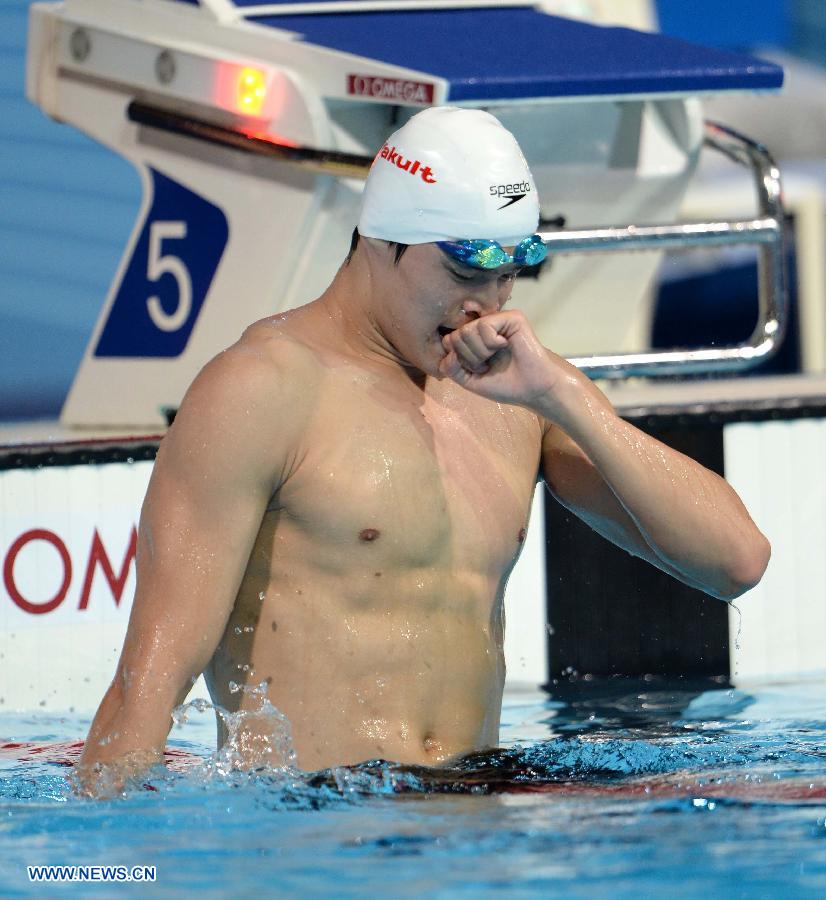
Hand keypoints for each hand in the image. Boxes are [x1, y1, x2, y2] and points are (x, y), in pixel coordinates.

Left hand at [438, 310, 573, 410]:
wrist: (532, 390)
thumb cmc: (505, 385)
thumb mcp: (470, 380)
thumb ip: (451, 368)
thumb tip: (447, 351)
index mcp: (474, 340)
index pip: (448, 340)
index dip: (458, 359)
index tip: (476, 369)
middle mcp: (484, 326)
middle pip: (456, 335)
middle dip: (469, 358)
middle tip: (487, 365)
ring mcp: (497, 320)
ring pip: (468, 330)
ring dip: (480, 352)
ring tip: (495, 358)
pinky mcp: (511, 317)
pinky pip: (485, 325)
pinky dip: (491, 343)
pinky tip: (505, 346)